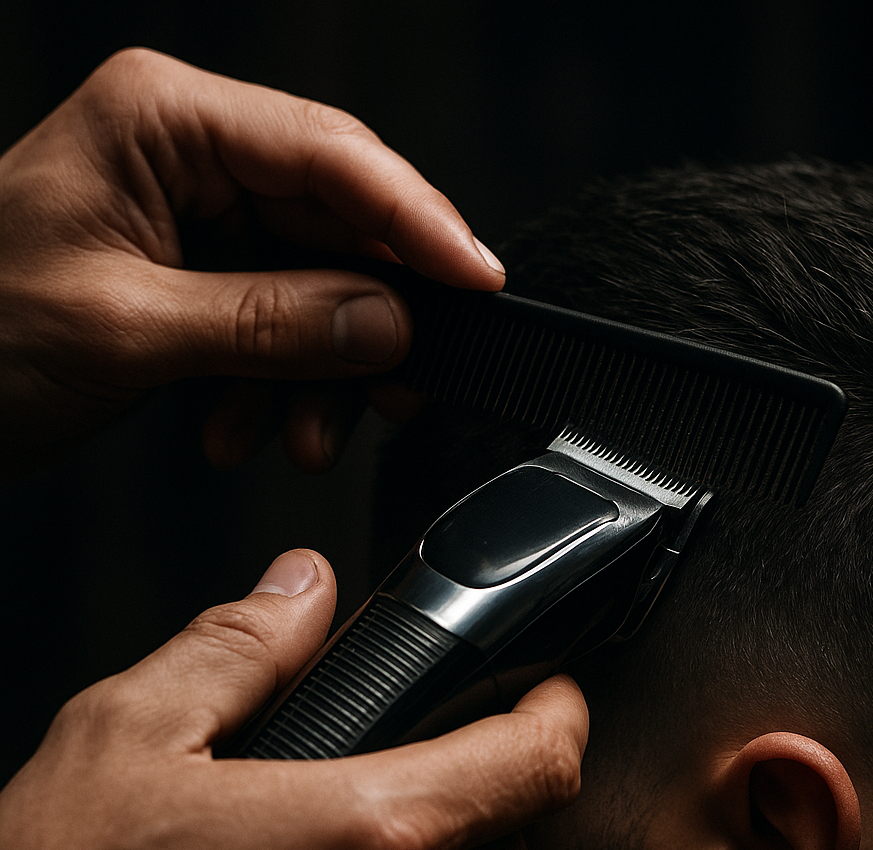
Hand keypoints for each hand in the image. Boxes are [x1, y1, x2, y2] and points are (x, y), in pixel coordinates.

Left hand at [0, 48, 504, 473]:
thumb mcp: (128, 331)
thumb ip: (271, 323)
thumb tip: (388, 322)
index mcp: (164, 123)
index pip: (333, 157)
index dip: (420, 224)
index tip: (479, 285)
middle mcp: (191, 160)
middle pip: (338, 228)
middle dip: (370, 324)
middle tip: (400, 391)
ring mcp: (197, 222)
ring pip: (318, 290)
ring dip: (322, 375)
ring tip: (299, 437)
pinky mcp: (200, 281)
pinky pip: (280, 328)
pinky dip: (279, 388)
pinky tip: (243, 430)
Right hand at [0, 549, 586, 849]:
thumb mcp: (130, 736)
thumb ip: (239, 647)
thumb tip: (300, 590)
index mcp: (364, 836)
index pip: (538, 764)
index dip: (560, 710)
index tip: (551, 687)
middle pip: (518, 829)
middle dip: (504, 772)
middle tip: (458, 732)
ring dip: (453, 838)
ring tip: (377, 796)